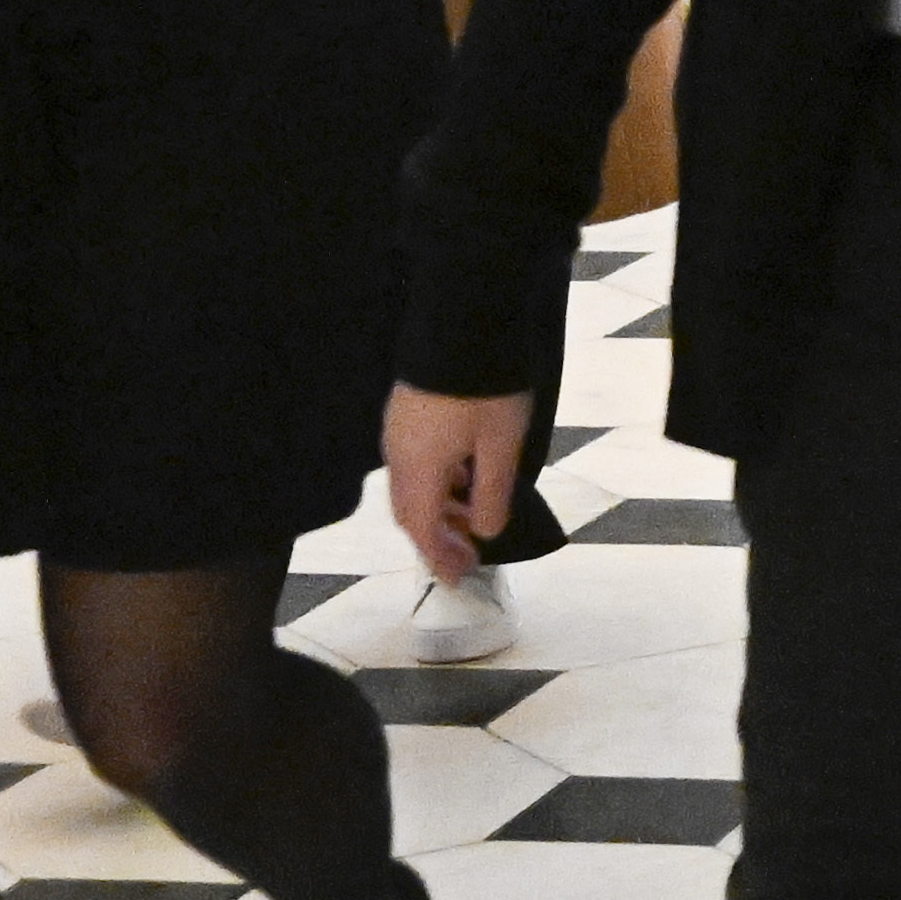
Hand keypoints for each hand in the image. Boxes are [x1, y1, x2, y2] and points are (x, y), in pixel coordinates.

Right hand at [381, 384, 539, 580]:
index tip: (459, 579)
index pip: (420, 528)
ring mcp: (398, 429)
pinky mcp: (407, 410)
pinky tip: (467, 476)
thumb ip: (493, 494)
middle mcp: (398, 453)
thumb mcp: (502, 446)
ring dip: (441, 508)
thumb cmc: (487, 389)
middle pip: (410, 510)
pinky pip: (417, 461)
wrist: (465, 319)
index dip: (438, 557)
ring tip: (477, 517)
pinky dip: (440, 481)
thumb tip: (486, 534)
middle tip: (469, 556)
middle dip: (438, 537)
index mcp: (417, 468)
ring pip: (413, 485)